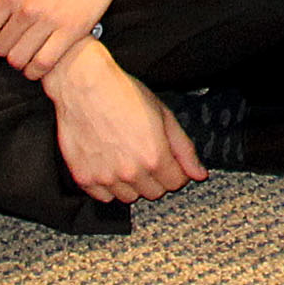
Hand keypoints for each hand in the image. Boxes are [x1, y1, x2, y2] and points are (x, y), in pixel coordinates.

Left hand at [0, 0, 128, 80]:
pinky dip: (37, 70)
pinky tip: (39, 62)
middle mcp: (28, 10)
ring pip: (19, 59)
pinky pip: (44, 63)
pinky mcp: (72, 31)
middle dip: (4, 48)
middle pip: (1, 49)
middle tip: (15, 42)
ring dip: (20, 60)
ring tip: (27, 52)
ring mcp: (50, 22)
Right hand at [44, 42, 205, 203]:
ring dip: (133, 184)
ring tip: (128, 158)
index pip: (175, 183)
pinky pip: (103, 196)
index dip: (177, 171)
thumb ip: (184, 149)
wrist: (84, 87)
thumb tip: (199, 174)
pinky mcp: (84, 178)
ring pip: (129, 197)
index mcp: (154, 157)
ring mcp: (105, 177)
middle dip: (157, 177)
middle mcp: (130, 172)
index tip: (171, 162)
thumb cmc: (123, 95)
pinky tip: (110, 165)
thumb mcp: (164, 115)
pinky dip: (109, 186)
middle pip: (154, 192)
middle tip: (148, 156)